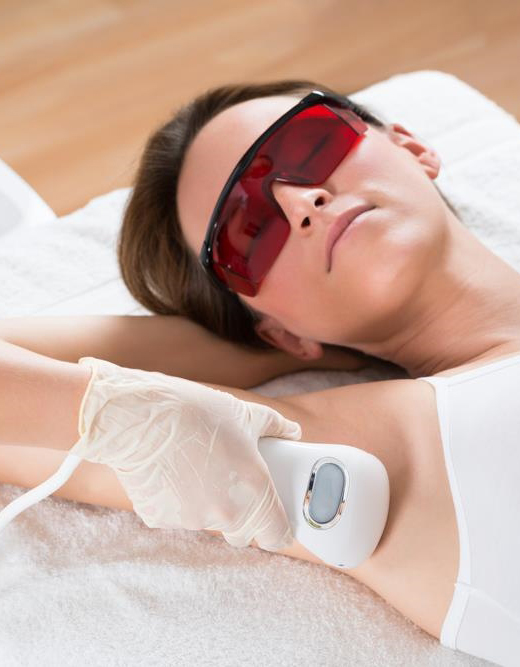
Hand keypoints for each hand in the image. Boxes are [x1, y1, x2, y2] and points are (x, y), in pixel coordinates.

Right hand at [69, 357, 301, 550]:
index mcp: (254, 489)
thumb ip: (274, 426)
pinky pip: (175, 515)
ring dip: (206, 504)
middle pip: (242, 534)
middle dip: (242, 518)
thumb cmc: (196, 411)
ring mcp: (192, 519)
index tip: (274, 522)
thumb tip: (292, 430)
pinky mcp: (161, 520)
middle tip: (232, 485)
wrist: (140, 417)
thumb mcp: (243, 413)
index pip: (278, 536)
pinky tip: (171, 471)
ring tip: (195, 467)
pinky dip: (175, 501)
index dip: (279, 531)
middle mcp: (227, 512)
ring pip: (207, 522)